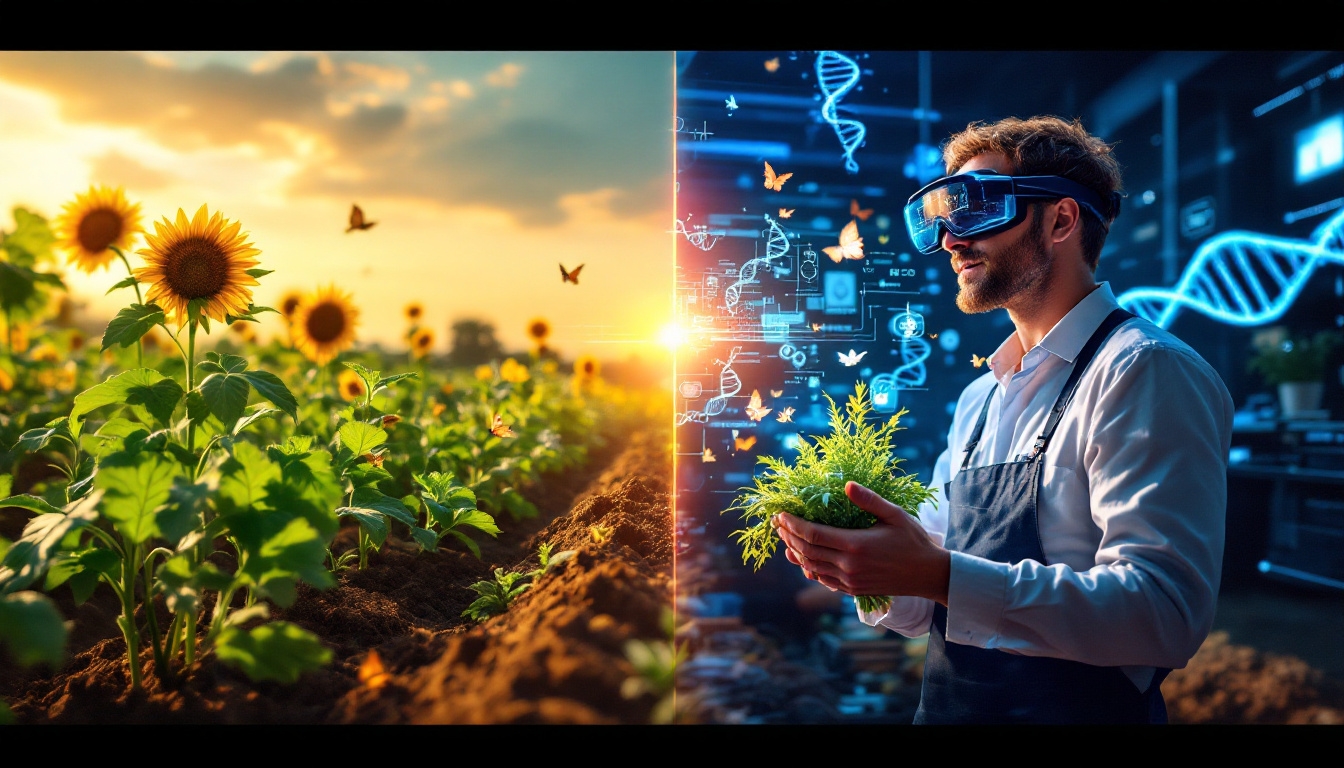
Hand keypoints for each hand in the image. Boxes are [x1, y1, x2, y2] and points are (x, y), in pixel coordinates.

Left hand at [772, 481, 950, 605]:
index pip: (813, 534)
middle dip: (789, 537)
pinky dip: (810, 569)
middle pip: (807, 551)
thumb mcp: (894, 514)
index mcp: (855, 545)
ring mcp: (850, 580)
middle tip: (778, 524)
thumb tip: (846, 485)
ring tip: (785, 540)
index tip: (781, 514)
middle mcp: (849, 566)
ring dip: (796, 553)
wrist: (928, 574)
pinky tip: (803, 561)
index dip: (793, 524)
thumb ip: (869, 500)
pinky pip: (824, 580)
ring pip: (812, 567)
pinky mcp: (854, 590)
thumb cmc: (914, 540)